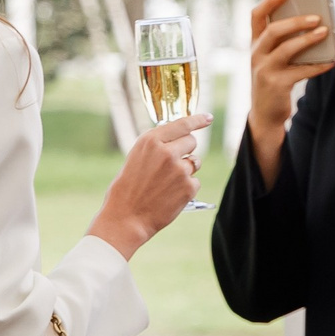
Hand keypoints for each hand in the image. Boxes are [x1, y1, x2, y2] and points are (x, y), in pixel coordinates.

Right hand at [87, 114, 210, 257]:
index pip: (181, 124)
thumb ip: (156, 148)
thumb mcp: (136, 159)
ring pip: (195, 162)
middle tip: (171, 164)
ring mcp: (180, 169)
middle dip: (185, 150)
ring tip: (166, 182)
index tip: (208, 118)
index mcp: (150, 141)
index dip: (197, 120)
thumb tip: (177, 141)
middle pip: (192, 142)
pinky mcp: (189, 186)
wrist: (126, 217)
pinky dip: (186, 188)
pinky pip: (195, 181)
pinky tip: (170, 195)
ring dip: (186, 169)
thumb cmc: (127, 189)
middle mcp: (167, 152)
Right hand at [245, 0, 334, 178]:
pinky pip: (301, 71)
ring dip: (307, 39)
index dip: (269, 2)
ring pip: (286, 49)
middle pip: (273, 30)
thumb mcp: (274, 59)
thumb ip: (285, 43)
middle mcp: (256, 54)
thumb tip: (315, 24)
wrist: (265, 113)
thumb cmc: (275, 79)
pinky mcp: (277, 84)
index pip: (256, 16)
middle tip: (317, 16)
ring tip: (325, 32)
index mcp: (255, 43)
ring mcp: (265, 69)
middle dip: (296, 21)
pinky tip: (333, 60)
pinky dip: (319, 65)